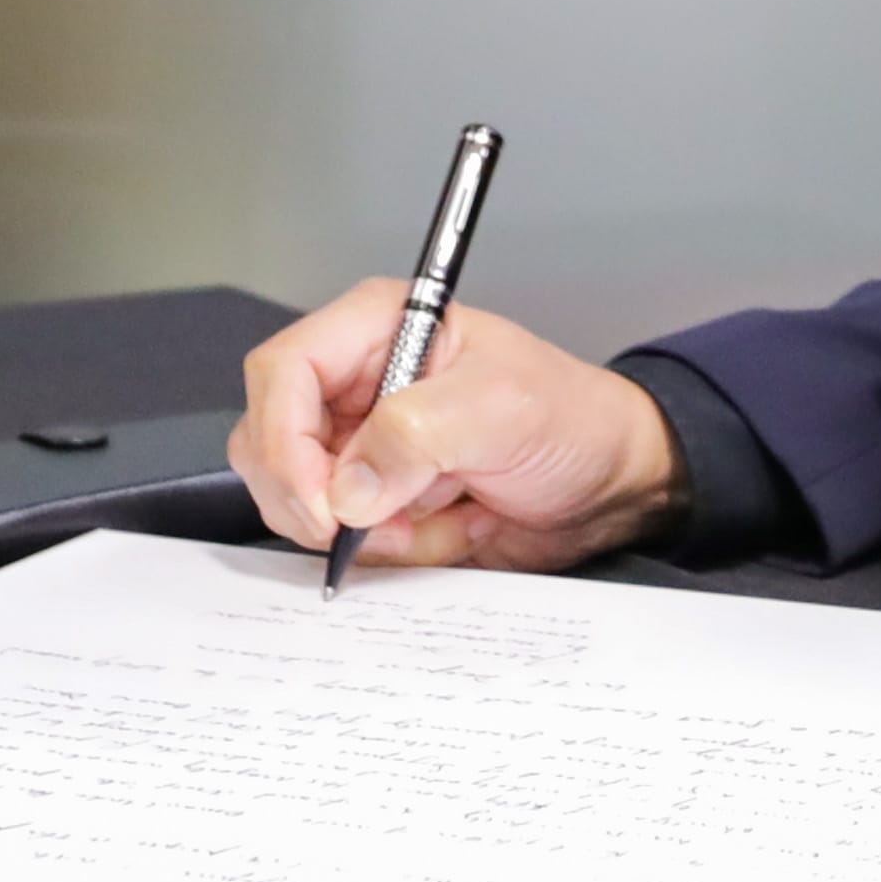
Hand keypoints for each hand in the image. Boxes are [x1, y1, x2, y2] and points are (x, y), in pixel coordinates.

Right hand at [231, 285, 687, 575]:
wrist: (612, 483)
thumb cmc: (572, 418)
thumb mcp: (502, 409)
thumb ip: (418, 435)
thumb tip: (345, 490)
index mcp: (374, 330)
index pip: (282, 373)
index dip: (283, 441)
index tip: (322, 505)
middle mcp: (355, 385)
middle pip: (269, 443)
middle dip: (317, 499)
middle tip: (380, 526)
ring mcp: (361, 447)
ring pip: (300, 502)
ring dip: (371, 531)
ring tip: (443, 514)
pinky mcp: (378, 500)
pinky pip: (348, 540)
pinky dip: (397, 551)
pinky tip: (453, 526)